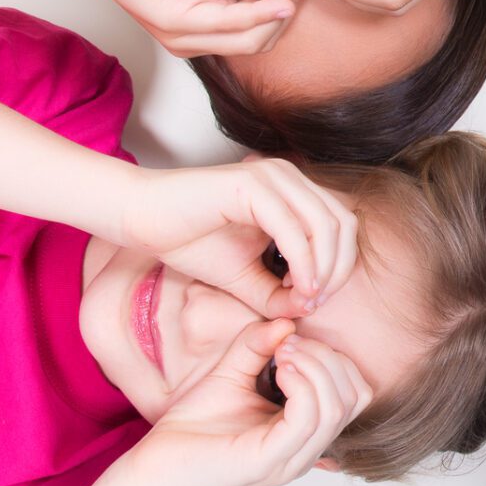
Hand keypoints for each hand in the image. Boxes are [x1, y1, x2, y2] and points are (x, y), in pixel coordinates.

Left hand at [70, 0, 305, 57]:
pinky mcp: (172, 21)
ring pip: (251, 39)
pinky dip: (257, 12)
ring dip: (279, 5)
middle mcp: (195, 38)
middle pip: (263, 39)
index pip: (262, 27)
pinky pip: (226, 24)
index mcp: (207, 23)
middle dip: (289, 4)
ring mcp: (182, 35)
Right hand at [116, 160, 359, 315]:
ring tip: (304, 297)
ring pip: (325, 224)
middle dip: (339, 269)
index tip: (314, 300)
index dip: (341, 266)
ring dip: (323, 268)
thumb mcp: (245, 279)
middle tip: (314, 302)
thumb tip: (311, 309)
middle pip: (344, 224)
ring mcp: (272, 177)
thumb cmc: (190, 242)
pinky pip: (293, 227)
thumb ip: (280, 295)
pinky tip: (294, 287)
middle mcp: (289, 177)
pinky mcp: (252, 184)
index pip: (343, 226)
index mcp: (293, 191)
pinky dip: (302, 261)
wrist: (142, 218)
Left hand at [124, 321, 368, 485]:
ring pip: (337, 406)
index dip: (332, 357)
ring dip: (315, 366)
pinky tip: (277, 369)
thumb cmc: (191, 430)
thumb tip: (286, 322)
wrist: (153, 469)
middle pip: (355, 396)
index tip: (291, 340)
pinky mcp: (268, 461)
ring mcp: (291, 459)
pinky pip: (308, 418)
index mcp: (303, 434)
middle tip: (287, 345)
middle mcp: (306, 451)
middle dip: (328, 358)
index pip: (354, 393)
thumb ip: (256, 347)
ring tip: (280, 354)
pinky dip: (301, 383)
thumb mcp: (229, 374)